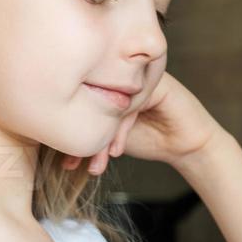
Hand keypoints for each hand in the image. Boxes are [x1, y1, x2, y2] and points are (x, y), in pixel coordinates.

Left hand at [61, 71, 224, 175]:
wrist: (185, 146)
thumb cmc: (147, 138)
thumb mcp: (110, 135)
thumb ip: (90, 128)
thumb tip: (56, 139)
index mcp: (107, 83)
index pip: (79, 101)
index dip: (70, 131)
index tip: (65, 161)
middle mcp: (122, 75)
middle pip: (91, 101)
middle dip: (82, 137)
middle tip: (73, 164)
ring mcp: (140, 76)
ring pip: (109, 104)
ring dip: (101, 139)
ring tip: (96, 165)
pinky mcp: (158, 84)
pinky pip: (131, 105)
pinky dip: (120, 131)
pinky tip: (117, 151)